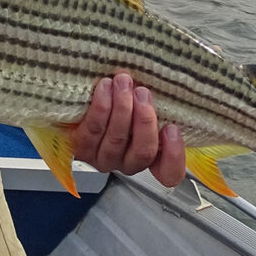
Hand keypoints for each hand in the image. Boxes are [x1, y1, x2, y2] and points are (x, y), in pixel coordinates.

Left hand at [72, 73, 185, 187]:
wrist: (82, 104)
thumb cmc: (122, 102)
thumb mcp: (143, 105)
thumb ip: (154, 106)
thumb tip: (163, 87)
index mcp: (150, 157)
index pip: (169, 173)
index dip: (174, 155)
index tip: (172, 129)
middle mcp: (127, 163)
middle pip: (143, 152)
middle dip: (144, 119)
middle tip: (142, 93)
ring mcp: (104, 160)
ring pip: (117, 139)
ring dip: (122, 108)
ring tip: (123, 83)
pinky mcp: (82, 150)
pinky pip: (92, 131)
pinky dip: (101, 107)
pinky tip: (105, 88)